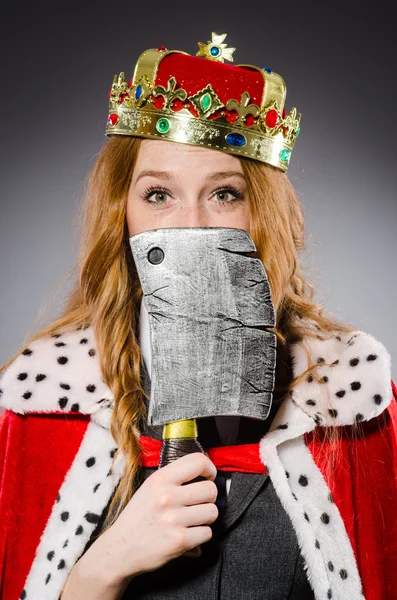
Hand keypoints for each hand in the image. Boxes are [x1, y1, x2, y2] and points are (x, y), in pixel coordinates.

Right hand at [81, 452, 218, 585]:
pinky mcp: (179, 541)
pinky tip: (187, 533)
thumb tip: (204, 471)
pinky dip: (201, 535)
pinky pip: (207, 533)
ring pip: (212, 512)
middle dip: (209, 497)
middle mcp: (167, 497)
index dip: (210, 468)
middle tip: (198, 502)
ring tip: (191, 519)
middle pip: (211, 489)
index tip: (209, 476)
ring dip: (206, 517)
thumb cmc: (138, 516)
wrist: (120, 548)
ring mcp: (174, 519)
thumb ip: (174, 477)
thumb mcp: (150, 487)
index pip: (198, 462)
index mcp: (160, 479)